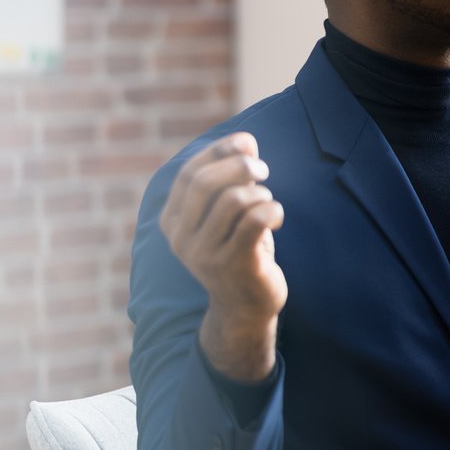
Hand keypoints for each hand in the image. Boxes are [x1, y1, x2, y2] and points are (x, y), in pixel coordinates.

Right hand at [158, 132, 286, 381]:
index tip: (246, 143)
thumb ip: (230, 180)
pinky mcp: (234, 265)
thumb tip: (246, 141)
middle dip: (240, 166)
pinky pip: (255, 221)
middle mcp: (181, 239)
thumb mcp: (227, 215)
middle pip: (205, 182)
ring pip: (234, 200)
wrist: (245, 308)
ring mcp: (205, 254)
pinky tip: (277, 217)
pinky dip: (272, 209)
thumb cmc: (239, 251)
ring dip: (260, 193)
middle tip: (264, 170)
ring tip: (268, 203)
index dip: (218, 151)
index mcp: (172, 222)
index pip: (188, 173)